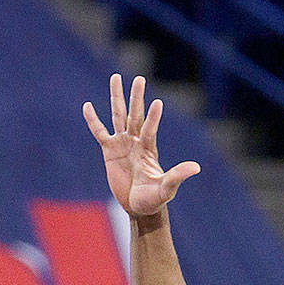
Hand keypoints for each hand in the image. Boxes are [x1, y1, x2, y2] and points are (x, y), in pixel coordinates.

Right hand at [83, 73, 199, 216]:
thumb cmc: (154, 199)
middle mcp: (136, 142)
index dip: (153, 118)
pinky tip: (87, 106)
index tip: (157, 102)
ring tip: (115, 77)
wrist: (139, 207)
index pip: (150, 129)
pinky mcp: (109, 151)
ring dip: (117, 97)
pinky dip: (93, 120)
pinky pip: (99, 132)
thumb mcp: (166, 188)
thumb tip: (196, 168)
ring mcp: (122, 144)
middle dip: (136, 97)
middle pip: (135, 115)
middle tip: (139, 78)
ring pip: (118, 116)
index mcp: (149, 149)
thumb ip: (177, 176)